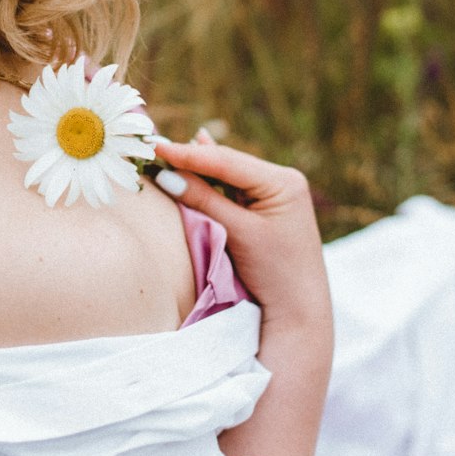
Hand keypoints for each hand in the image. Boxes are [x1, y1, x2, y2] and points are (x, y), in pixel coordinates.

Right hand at [151, 129, 325, 323]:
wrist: (299, 310)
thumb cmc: (274, 273)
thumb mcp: (238, 232)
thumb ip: (203, 201)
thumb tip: (166, 175)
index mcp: (284, 182)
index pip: (228, 162)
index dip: (189, 154)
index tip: (157, 146)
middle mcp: (282, 181)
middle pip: (228, 165)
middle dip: (192, 157)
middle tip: (155, 145)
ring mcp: (275, 194)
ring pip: (228, 174)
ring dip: (199, 166)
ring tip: (167, 148)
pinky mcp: (266, 207)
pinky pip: (232, 188)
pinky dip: (211, 179)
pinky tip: (198, 151)